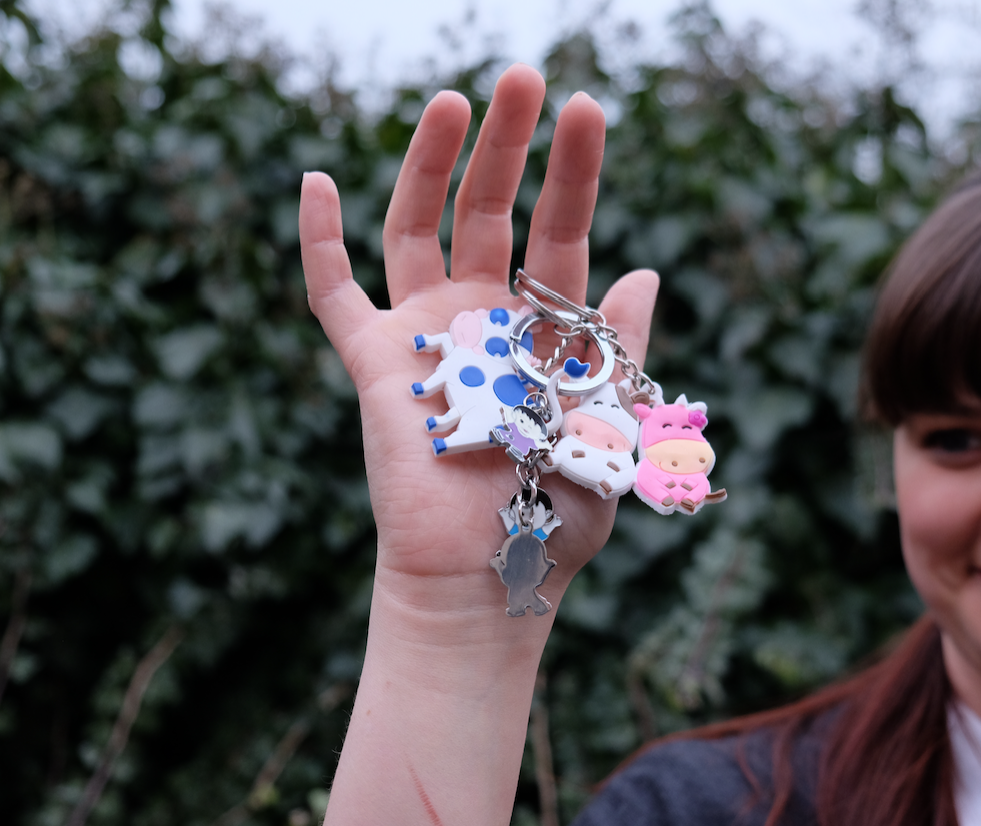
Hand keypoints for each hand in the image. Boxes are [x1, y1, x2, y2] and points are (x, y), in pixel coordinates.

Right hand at [299, 65, 657, 615]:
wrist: (491, 576)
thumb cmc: (559, 514)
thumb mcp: (612, 422)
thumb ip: (621, 347)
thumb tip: (646, 270)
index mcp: (544, 329)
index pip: (561, 232)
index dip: (574, 172)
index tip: (588, 109)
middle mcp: (483, 318)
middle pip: (489, 210)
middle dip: (508, 145)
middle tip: (525, 76)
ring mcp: (426, 335)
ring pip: (417, 228)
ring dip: (428, 164)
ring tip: (453, 99)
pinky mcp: (373, 363)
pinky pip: (334, 292)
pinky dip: (320, 240)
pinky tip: (317, 178)